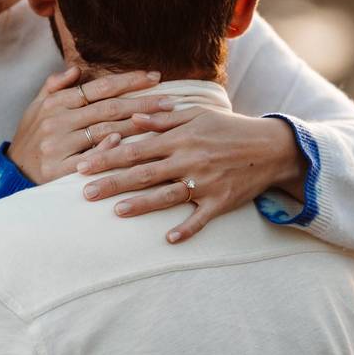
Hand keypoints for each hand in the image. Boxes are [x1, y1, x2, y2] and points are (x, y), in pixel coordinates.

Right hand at [7, 68, 175, 182]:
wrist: (10, 175)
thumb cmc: (30, 139)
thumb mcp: (36, 108)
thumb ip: (55, 87)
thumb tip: (75, 69)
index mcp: (56, 103)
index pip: (99, 87)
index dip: (128, 81)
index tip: (155, 77)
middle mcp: (57, 121)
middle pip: (109, 108)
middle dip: (143, 103)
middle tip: (171, 101)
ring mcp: (58, 146)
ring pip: (105, 131)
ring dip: (137, 126)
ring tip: (164, 122)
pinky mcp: (58, 171)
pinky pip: (89, 158)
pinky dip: (108, 149)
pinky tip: (128, 143)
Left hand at [75, 108, 307, 243]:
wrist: (271, 147)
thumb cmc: (229, 128)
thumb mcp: (197, 115)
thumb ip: (164, 118)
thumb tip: (133, 117)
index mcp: (180, 138)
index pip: (136, 148)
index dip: (107, 157)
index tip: (82, 166)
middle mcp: (189, 160)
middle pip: (144, 173)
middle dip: (113, 182)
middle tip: (85, 193)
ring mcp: (205, 182)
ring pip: (167, 196)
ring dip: (141, 205)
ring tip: (116, 211)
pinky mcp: (221, 201)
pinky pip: (201, 218)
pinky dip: (186, 229)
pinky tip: (168, 240)